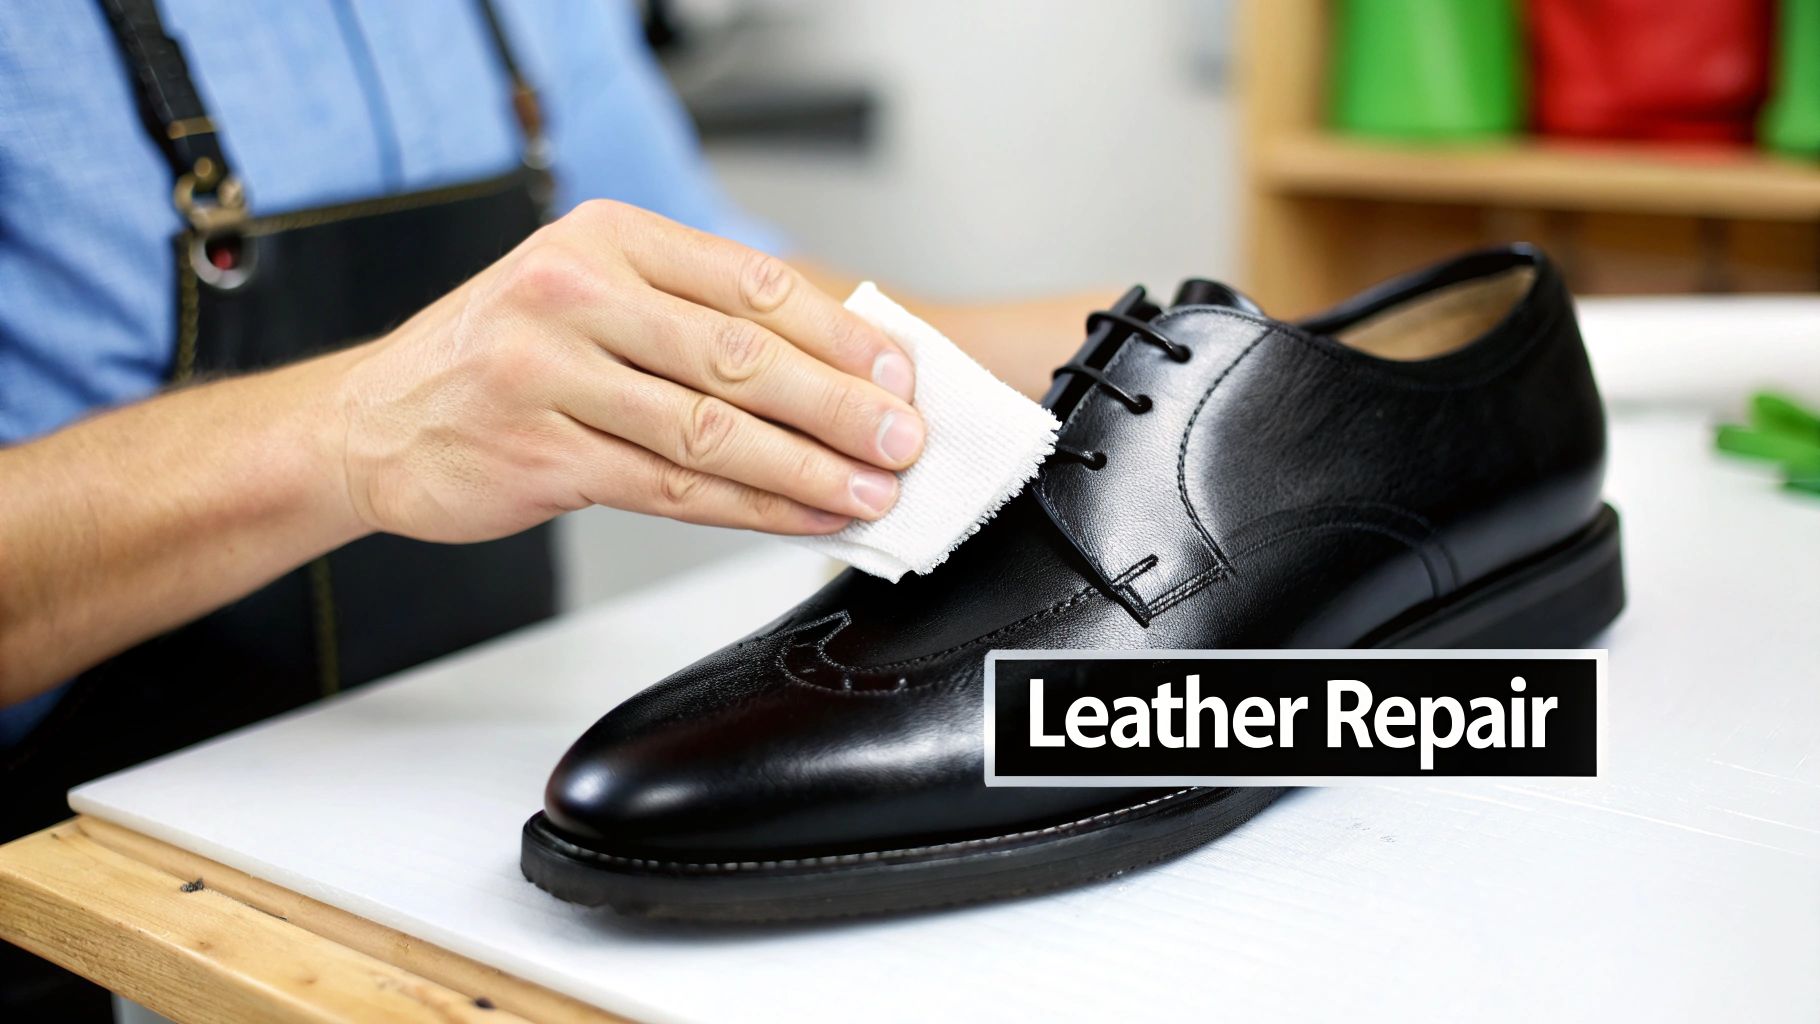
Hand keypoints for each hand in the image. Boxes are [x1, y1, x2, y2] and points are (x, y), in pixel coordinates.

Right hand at [331, 201, 923, 542]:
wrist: (371, 421)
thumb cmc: (497, 355)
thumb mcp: (581, 292)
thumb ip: (686, 311)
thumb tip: (825, 360)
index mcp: (604, 239)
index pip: (749, 283)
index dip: (837, 333)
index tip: (897, 372)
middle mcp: (574, 296)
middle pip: (739, 357)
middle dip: (838, 405)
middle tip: (903, 439)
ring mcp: (551, 377)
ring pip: (712, 431)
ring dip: (806, 468)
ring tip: (871, 491)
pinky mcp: (542, 456)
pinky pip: (672, 489)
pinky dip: (751, 507)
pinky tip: (801, 516)